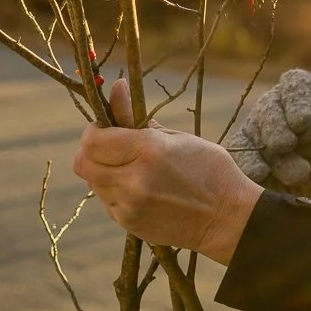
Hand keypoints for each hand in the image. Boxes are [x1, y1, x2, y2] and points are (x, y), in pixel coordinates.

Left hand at [71, 79, 263, 264]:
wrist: (226, 218)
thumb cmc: (208, 168)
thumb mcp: (175, 136)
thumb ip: (136, 115)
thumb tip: (116, 86)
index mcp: (148, 150)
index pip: (93, 140)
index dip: (94, 130)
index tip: (106, 127)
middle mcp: (134, 180)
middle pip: (83, 163)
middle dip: (92, 151)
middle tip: (113, 147)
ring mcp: (130, 206)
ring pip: (93, 183)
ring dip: (103, 172)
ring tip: (131, 168)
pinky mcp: (130, 224)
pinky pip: (106, 202)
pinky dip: (115, 191)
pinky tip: (139, 188)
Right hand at [225, 68, 310, 218]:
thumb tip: (300, 124)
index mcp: (303, 92)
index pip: (295, 84)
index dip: (295, 100)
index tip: (302, 122)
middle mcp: (275, 106)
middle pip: (268, 109)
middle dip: (276, 129)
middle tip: (287, 145)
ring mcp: (257, 131)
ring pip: (251, 136)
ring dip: (265, 155)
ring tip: (291, 175)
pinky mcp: (246, 158)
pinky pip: (239, 160)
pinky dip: (248, 168)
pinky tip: (259, 177)